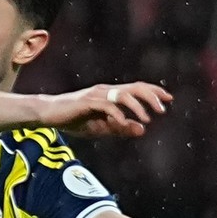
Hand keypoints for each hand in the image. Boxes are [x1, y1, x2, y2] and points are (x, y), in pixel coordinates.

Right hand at [37, 82, 172, 137]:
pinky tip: (123, 123)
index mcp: (110, 94)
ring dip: (139, 106)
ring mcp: (97, 94)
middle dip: (152, 96)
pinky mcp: (87, 102)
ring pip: (124, 95)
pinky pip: (107, 106)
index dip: (155, 92)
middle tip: (164, 108)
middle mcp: (106, 90)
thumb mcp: (100, 127)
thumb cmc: (72, 120)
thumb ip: (120, 128)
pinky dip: (118, 115)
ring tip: (148, 118)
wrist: (47, 113)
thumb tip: (142, 129)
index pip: (137, 88)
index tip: (169, 99)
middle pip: (135, 88)